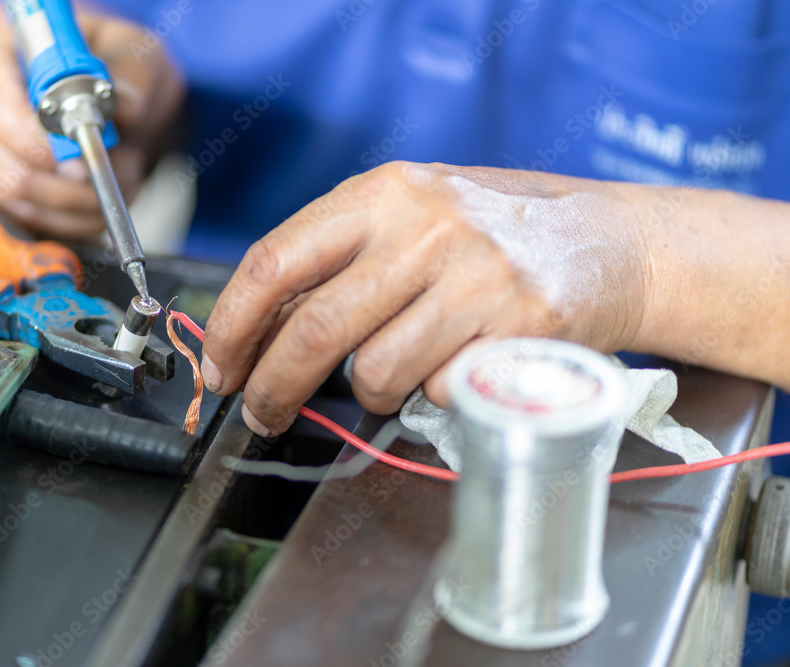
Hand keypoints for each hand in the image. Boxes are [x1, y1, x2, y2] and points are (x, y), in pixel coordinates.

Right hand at [0, 7, 184, 237]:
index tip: (76, 158)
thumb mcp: (133, 54)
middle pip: (4, 169)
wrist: (109, 98)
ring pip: (18, 202)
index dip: (31, 140)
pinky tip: (103, 200)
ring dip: (80, 205)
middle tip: (109, 174)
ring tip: (121, 180)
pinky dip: (76, 221)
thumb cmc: (110, 67)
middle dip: (67, 187)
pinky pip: (31, 221)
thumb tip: (123, 105)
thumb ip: (132, 76)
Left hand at [201, 161, 649, 435]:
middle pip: (315, 329)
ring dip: (369, 394)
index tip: (219, 367)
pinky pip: (439, 392)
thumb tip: (258, 330)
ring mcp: (478, 277)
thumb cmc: (493, 235)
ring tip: (396, 375)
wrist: (611, 241)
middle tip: (262, 413)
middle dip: (274, 388)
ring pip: (377, 373)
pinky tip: (458, 366)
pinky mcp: (521, 328)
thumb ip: (340, 261)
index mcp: (384, 193)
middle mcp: (427, 227)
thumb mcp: (410, 219)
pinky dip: (433, 396)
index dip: (233, 325)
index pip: (276, 261)